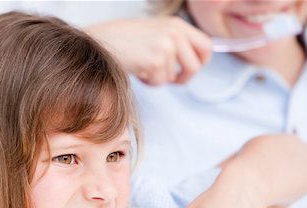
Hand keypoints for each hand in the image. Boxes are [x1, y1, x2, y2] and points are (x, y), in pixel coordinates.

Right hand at [84, 17, 211, 84]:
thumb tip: (190, 62)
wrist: (100, 41)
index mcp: (176, 24)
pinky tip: (138, 71)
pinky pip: (159, 83)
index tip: (188, 70)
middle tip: (169, 79)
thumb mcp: (155, 32)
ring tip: (145, 69)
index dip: (200, 62)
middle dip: (183, 78)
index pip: (206, 45)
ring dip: (160, 79)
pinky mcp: (155, 60)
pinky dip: (148, 82)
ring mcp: (166, 46)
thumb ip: (174, 42)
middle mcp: (174, 32)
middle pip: (196, 66)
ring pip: (175, 77)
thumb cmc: (122, 40)